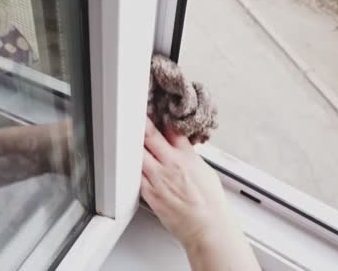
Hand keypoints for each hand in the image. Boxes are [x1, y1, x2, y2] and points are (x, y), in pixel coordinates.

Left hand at [141, 118, 229, 248]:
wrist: (207, 226)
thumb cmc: (209, 203)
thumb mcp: (204, 170)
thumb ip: (189, 155)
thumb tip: (180, 145)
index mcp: (187, 157)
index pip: (171, 129)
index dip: (160, 118)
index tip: (153, 112)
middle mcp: (171, 165)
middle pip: (149, 136)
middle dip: (141, 125)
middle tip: (134, 117)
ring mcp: (158, 179)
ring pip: (137, 154)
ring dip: (132, 145)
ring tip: (128, 138)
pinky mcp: (150, 193)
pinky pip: (135, 176)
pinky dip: (131, 168)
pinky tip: (129, 163)